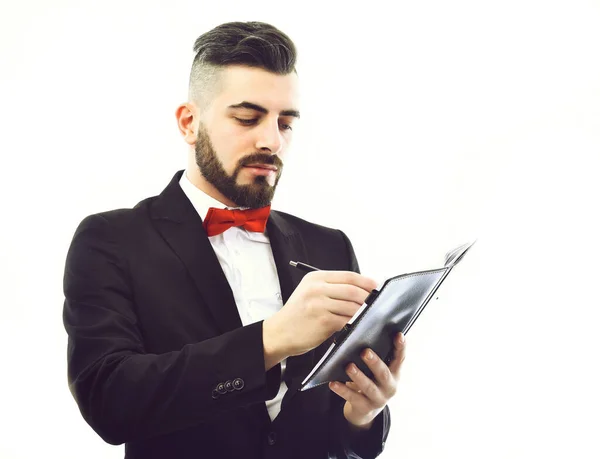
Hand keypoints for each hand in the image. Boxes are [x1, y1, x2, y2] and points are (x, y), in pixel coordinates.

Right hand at [263, 271, 377, 364]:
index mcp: (315, 278)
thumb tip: (361, 289)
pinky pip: (346, 321)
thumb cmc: (298, 315)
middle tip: (378, 305)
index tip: (377, 288)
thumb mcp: (309, 293)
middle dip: (369, 298)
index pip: (348, 276)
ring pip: (352, 306)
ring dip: (364, 312)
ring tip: (370, 317)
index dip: (366, 281)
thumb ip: (331, 288)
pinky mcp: (322, 321)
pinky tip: (359, 327)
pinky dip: (355, 324)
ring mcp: (319, 304)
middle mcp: (317, 288)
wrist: (278, 333)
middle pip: (353, 290)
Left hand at [329, 332, 405, 429]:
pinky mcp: (365, 407)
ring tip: (349, 367)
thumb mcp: (377, 370)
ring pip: (368, 387)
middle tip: (365, 352)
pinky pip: (352, 398)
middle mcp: (389, 386)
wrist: (365, 409)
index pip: (400, 358)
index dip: (400, 347)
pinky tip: (333, 383)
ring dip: (358, 376)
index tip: (399, 334)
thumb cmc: (371, 381)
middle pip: (383, 373)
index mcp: (394, 373)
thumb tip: (363, 333)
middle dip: (374, 362)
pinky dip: (342, 390)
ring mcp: (378, 399)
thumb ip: (376, 356)